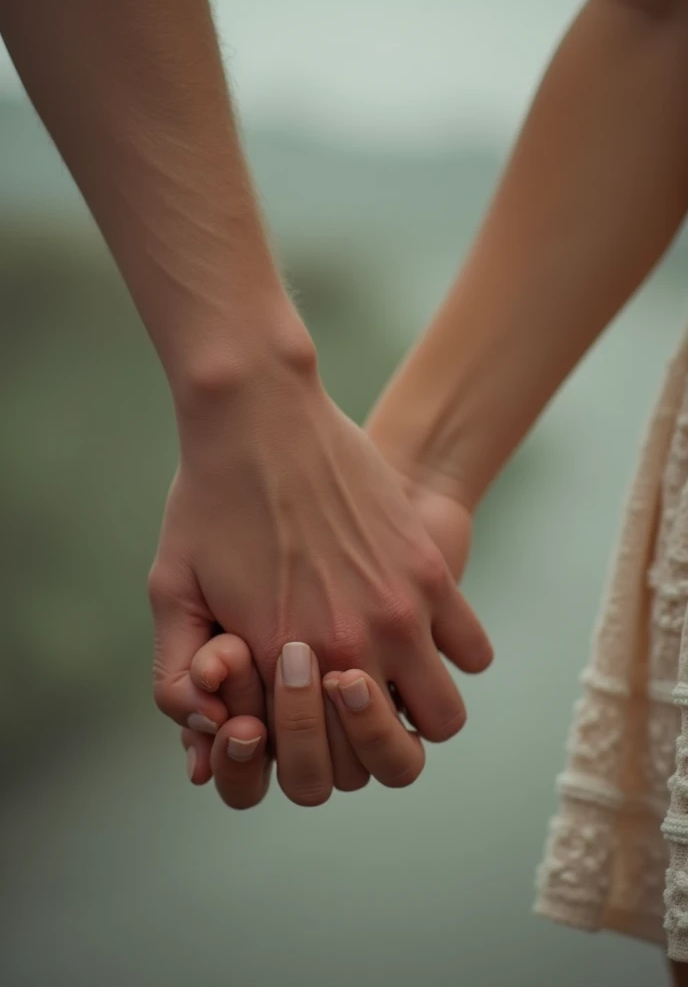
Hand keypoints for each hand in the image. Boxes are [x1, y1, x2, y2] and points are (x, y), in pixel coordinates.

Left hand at [150, 365, 490, 782]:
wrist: (259, 414)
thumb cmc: (208, 501)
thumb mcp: (169, 591)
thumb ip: (175, 678)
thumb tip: (210, 735)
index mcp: (283, 661)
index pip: (319, 769)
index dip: (310, 755)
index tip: (299, 714)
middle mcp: (350, 645)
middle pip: (388, 762)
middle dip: (363, 750)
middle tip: (343, 709)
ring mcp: (401, 609)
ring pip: (442, 719)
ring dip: (416, 713)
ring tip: (386, 679)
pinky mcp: (430, 571)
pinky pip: (473, 652)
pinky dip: (452, 656)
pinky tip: (418, 633)